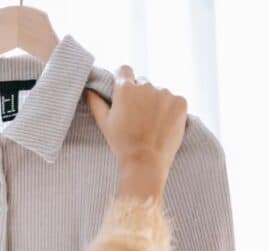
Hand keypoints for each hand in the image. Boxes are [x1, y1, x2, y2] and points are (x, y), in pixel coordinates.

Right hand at [85, 65, 187, 196]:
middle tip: (138, 117)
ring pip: (160, 92)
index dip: (124, 80)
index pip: (124, 70)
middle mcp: (146, 85)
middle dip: (141, 95)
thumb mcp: (104, 123)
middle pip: (143, 83)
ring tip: (152, 124)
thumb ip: (95, 102)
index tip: (125, 93)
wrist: (146, 161)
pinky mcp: (180, 102)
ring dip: (156, 102)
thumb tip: (88, 89)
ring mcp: (165, 93)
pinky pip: (174, 100)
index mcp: (125, 89)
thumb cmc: (122, 143)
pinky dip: (170, 110)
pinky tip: (164, 124)